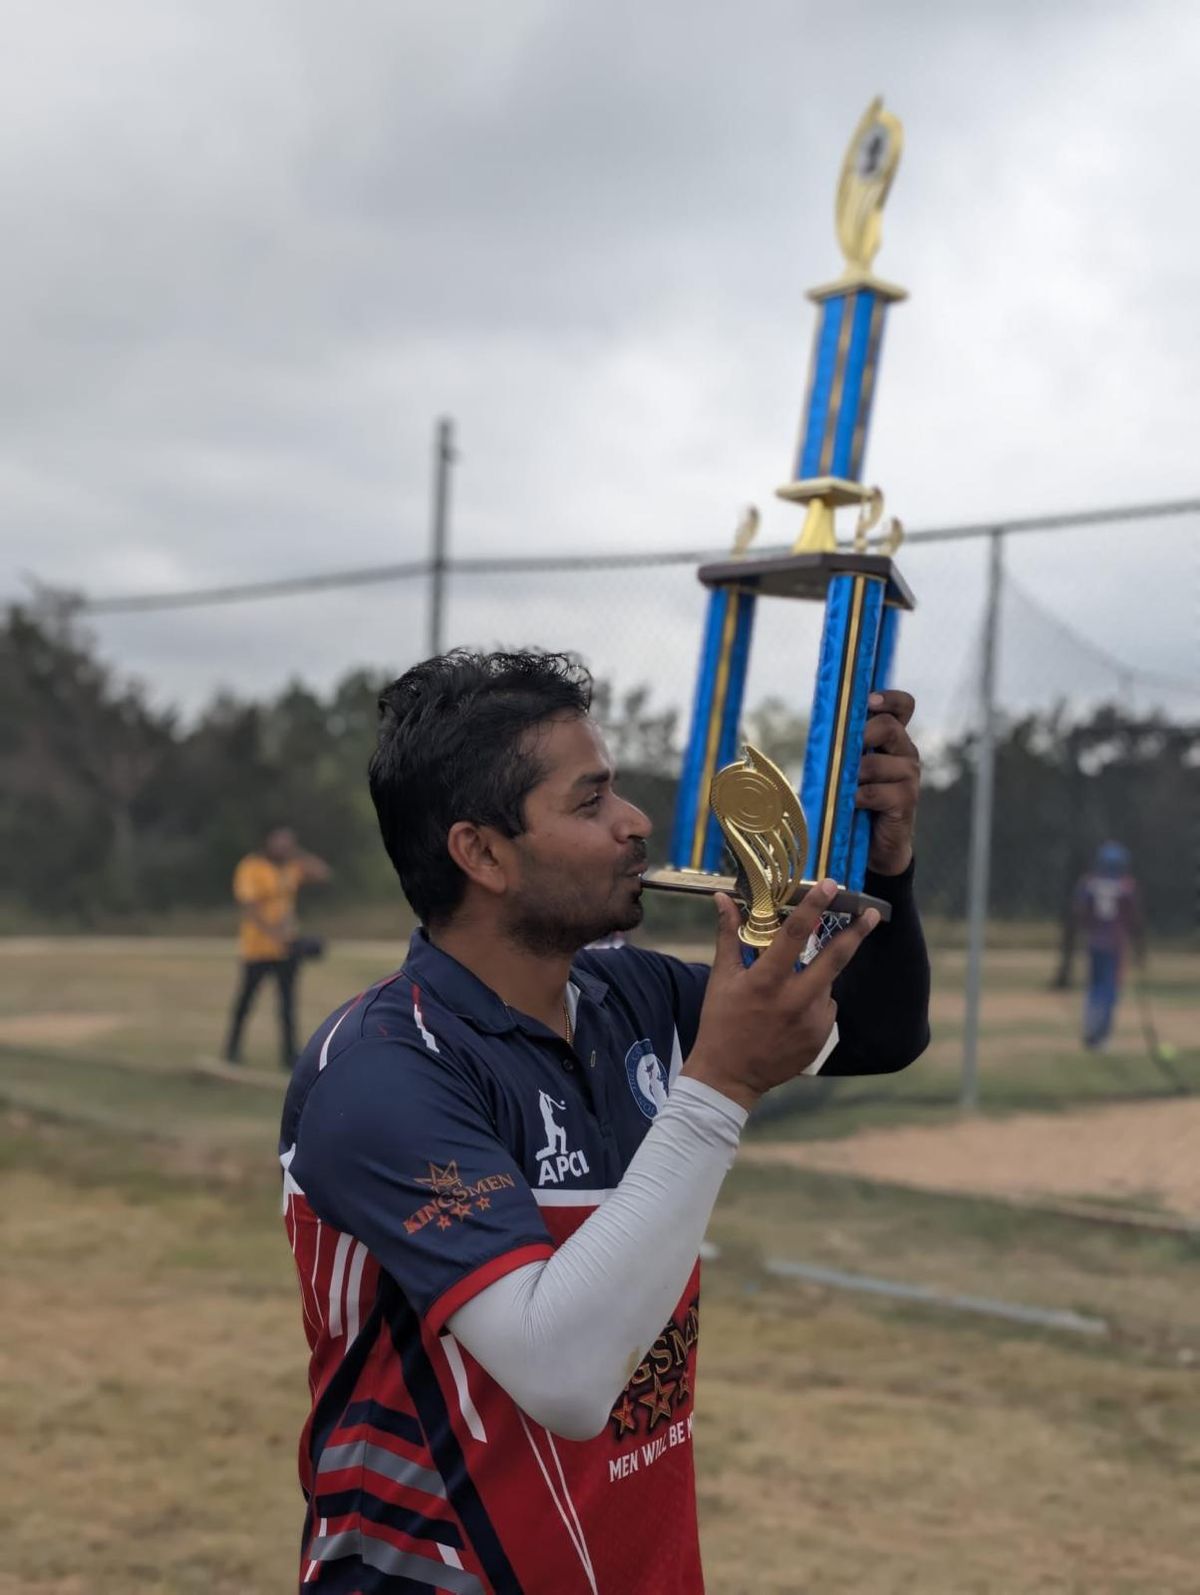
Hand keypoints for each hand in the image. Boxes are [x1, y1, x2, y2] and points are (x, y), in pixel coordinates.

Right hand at [682, 881, 879, 1111]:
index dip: (814, 907)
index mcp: (766, 982)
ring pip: (827, 984)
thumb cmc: (721, 1022)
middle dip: (857, 933)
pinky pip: (827, 1007)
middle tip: (872, 913)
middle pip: (835, 958)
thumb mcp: (721, 978)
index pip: (794, 935)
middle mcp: (794, 1001)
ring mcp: (811, 1022)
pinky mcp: (821, 1038)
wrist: (729, 1077)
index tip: (830, 885)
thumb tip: (723, 899)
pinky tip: (792, 1012)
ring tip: (789, 989)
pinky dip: (815, 1001)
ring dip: (818, 975)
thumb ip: (729, 935)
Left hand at [857, 689, 919, 875]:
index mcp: (893, 740)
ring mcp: (909, 777)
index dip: (889, 698)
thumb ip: (843, 747)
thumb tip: (819, 729)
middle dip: (863, 733)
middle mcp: (905, 753)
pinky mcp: (906, 801)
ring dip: (856, 773)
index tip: (869, 701)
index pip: (903, 706)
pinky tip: (851, 804)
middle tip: (846, 749)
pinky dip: (858, 797)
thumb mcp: (849, 769)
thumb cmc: (857, 801)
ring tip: (844, 787)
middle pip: (890, 727)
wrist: (876, 846)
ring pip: (879, 762)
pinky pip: (877, 791)